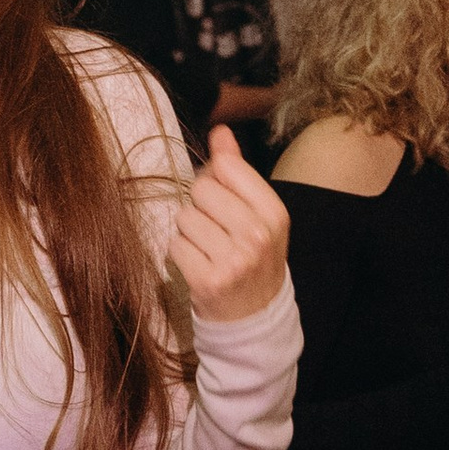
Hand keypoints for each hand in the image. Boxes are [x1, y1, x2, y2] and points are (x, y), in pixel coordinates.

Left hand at [171, 128, 289, 322]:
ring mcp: (233, 259)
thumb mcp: (257, 214)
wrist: (253, 317)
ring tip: (208, 250)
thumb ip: (237, 171)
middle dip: (201, 206)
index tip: (225, 201)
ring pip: (184, 217)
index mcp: (274, 213)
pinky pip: (174, 245)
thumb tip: (220, 132)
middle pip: (201, 189)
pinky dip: (180, 254)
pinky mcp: (207, 280)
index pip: (227, 167)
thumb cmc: (252, 258)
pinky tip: (199, 266)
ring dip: (189, 232)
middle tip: (216, 231)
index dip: (216, 179)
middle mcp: (257, 235)